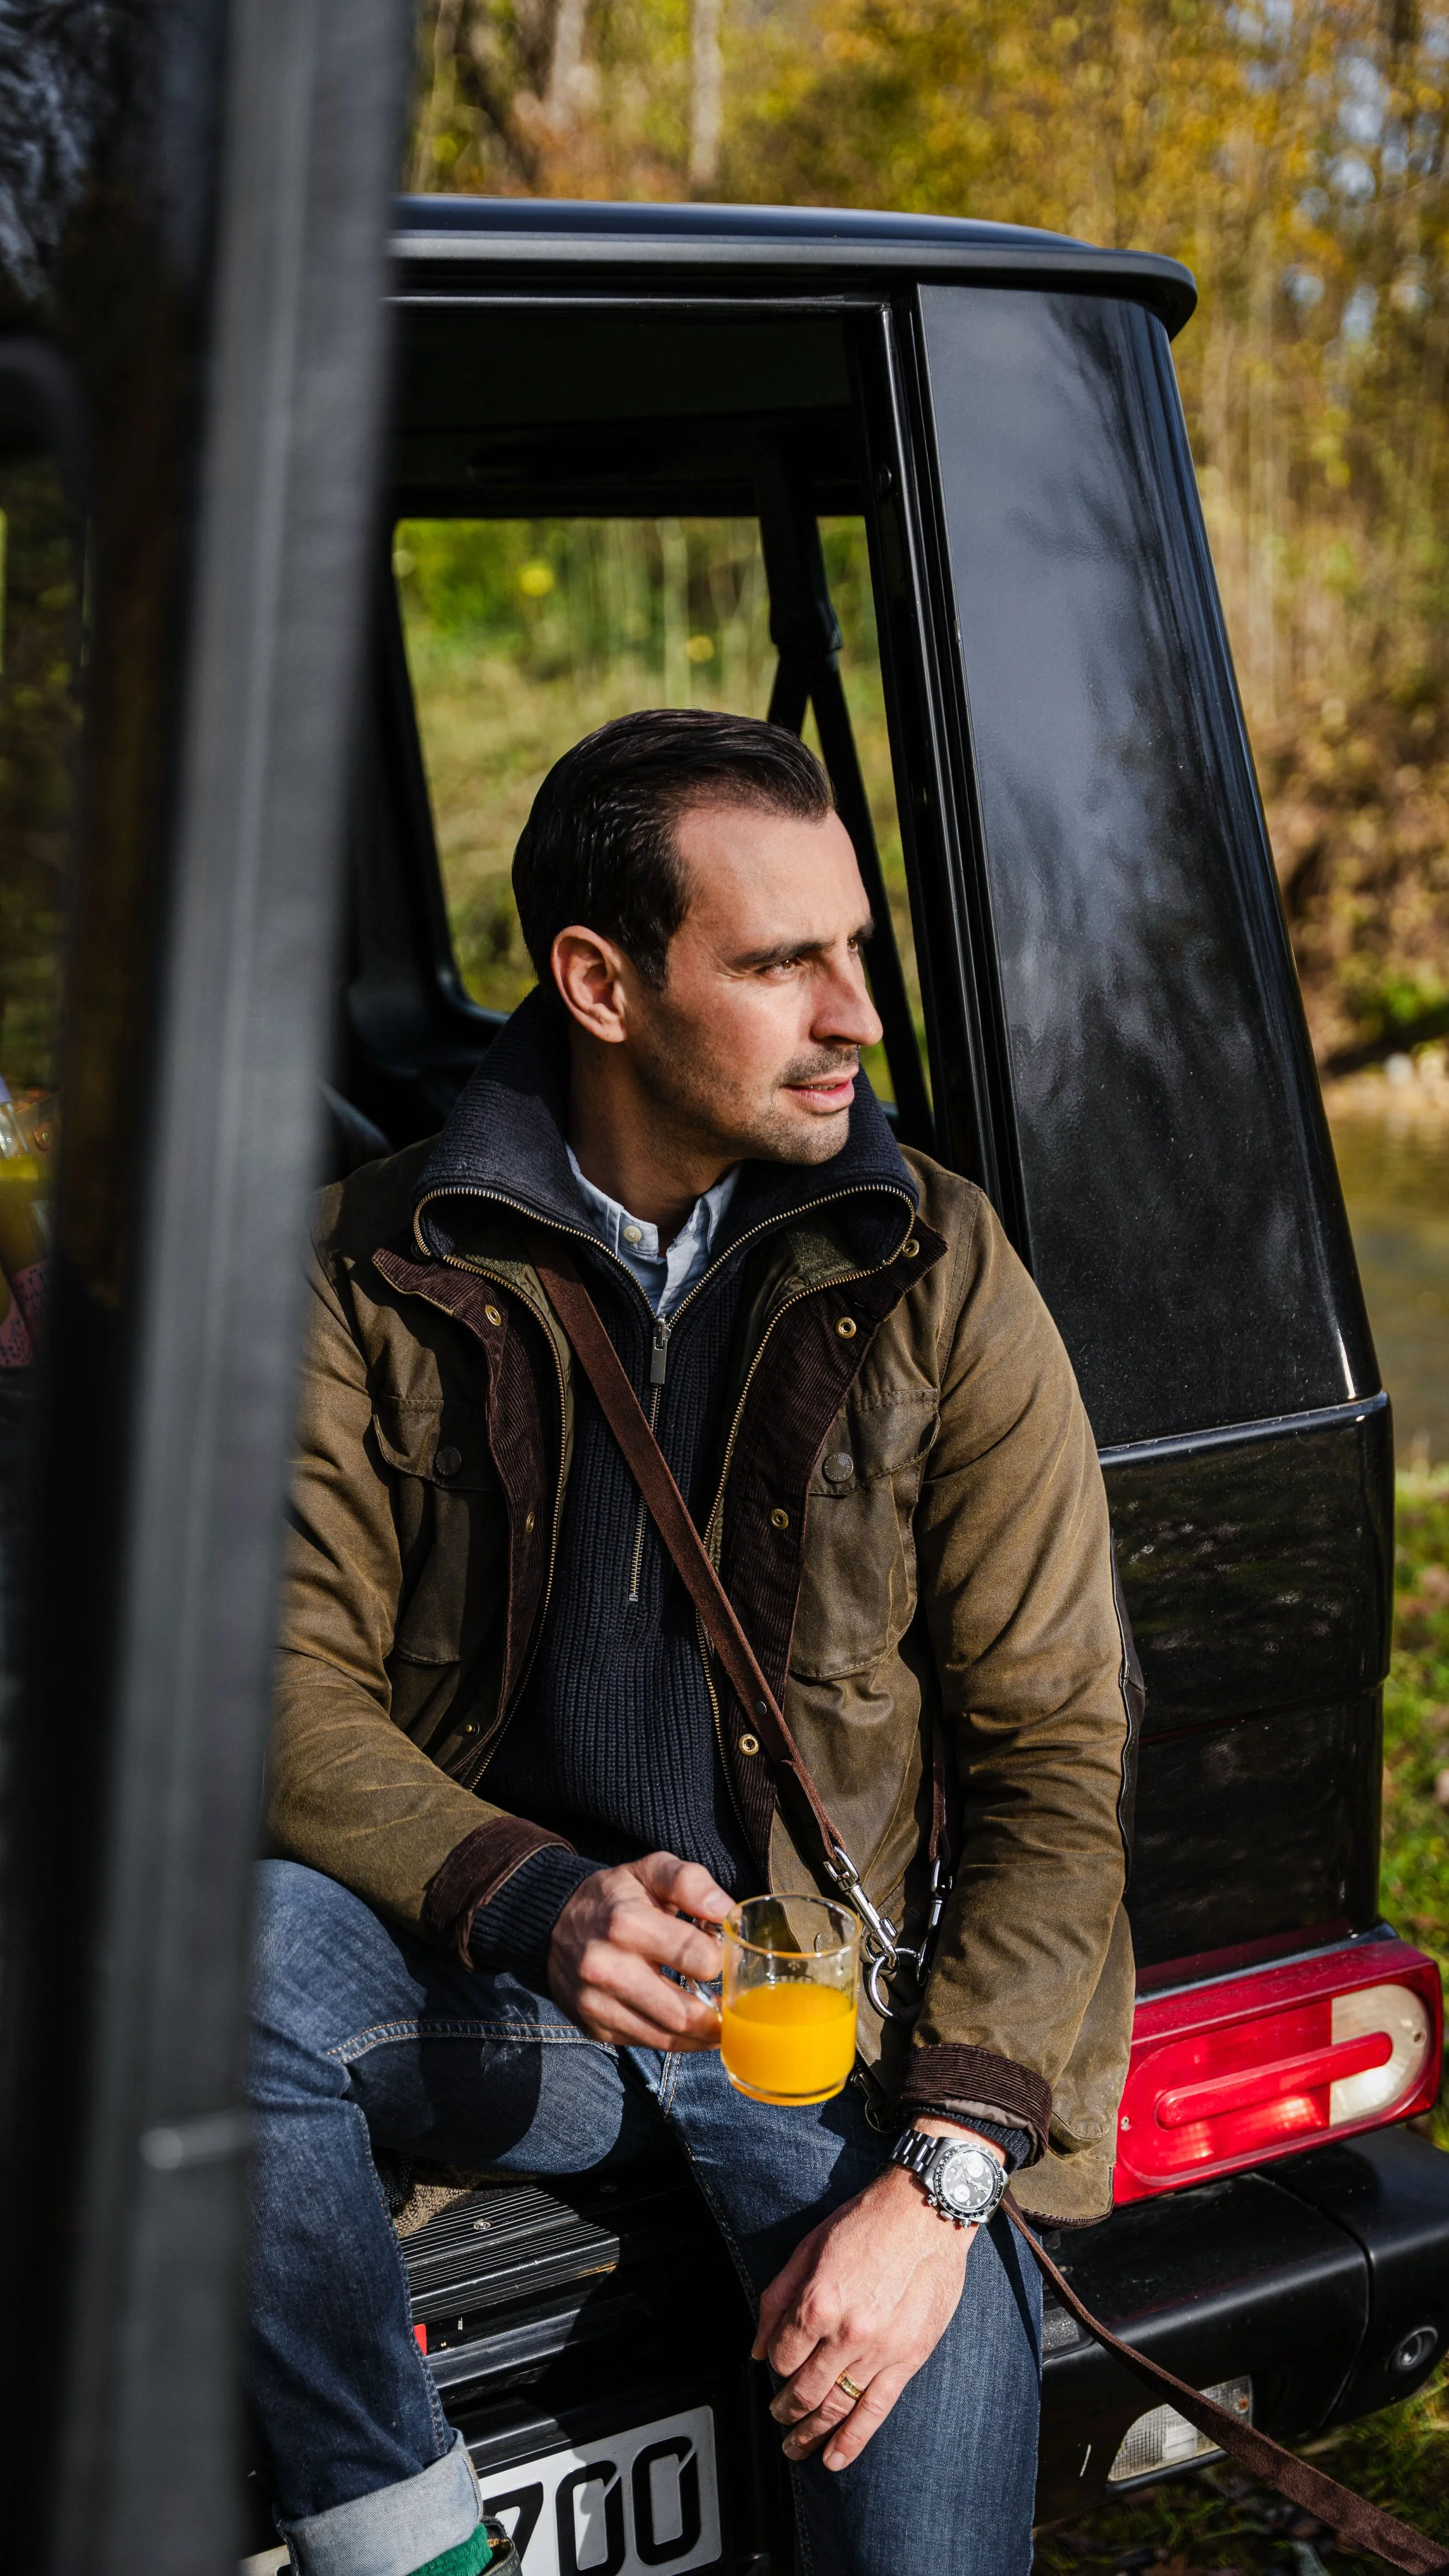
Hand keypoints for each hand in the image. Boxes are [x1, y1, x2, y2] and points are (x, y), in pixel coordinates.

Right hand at [547, 1851, 730, 2049]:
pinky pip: (646, 2044)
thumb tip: (726, 1910)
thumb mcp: (649, 1871)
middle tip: (732, 2003)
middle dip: (716, 2012)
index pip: (695, 1957)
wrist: (552, 1923)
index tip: (723, 1956)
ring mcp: (596, 2003)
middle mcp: (606, 1967)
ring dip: (701, 2036)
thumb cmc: (614, 1897)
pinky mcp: (594, 2026)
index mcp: (626, 1923)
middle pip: (682, 2012)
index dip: (720, 1959)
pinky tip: (688, 2027)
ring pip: (666, 2038)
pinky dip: (675, 2041)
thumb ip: (690, 1882)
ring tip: (718, 2021)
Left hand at [753, 2123, 1002, 2470]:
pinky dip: (852, 2441)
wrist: (925, 2214)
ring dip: (810, 2433)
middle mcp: (846, 2333)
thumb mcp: (807, 2249)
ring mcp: (879, 2351)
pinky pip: (875, 2411)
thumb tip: (759, 2349)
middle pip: (805, 2390)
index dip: (777, 2366)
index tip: (779, 2367)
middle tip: (779, 2418)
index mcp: (817, 2303)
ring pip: (836, 2407)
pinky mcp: (907, 2359)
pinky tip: (834, 2458)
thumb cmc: (865, 2223)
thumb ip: (777, 2299)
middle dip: (786, 2410)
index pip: (783, 2357)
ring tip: (796, 2447)